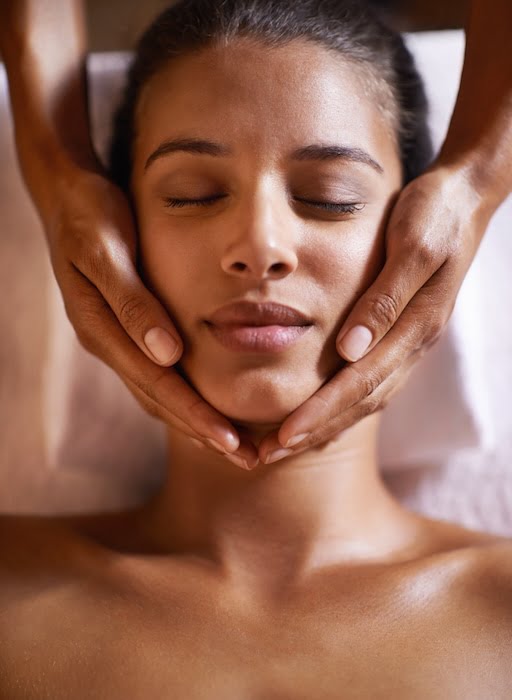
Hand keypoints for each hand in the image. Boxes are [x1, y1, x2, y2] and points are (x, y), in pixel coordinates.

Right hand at [45, 165, 258, 468]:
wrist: (66, 196)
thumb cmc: (89, 215)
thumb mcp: (106, 249)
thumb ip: (133, 302)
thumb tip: (166, 354)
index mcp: (103, 329)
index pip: (157, 384)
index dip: (195, 415)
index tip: (231, 442)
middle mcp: (109, 343)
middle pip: (160, 401)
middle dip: (203, 432)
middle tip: (248, 460)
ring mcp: (116, 340)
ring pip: (159, 395)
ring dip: (196, 423)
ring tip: (236, 446)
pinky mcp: (126, 332)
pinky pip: (157, 376)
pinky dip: (184, 398)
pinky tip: (208, 407)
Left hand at [258, 166, 492, 463]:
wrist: (466, 197)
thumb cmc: (435, 213)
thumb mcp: (412, 245)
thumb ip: (384, 299)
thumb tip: (351, 350)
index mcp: (414, 326)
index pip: (361, 383)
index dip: (321, 413)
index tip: (282, 438)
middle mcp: (413, 344)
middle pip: (362, 402)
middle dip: (316, 432)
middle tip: (269, 456)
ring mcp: (411, 342)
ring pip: (367, 398)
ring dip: (327, 425)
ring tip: (285, 446)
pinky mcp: (403, 335)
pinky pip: (372, 381)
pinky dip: (343, 404)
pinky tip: (320, 411)